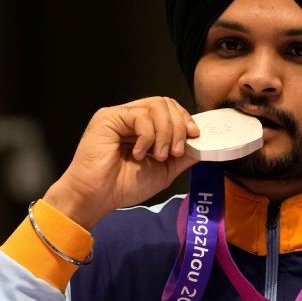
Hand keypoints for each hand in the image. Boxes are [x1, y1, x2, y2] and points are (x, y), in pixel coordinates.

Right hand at [43, 97, 200, 228]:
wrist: (99, 196)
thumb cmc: (123, 185)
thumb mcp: (164, 170)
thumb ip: (184, 156)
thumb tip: (203, 144)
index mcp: (145, 129)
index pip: (170, 110)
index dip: (186, 119)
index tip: (195, 136)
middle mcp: (133, 119)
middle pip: (166, 104)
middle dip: (179, 126)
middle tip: (176, 151)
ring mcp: (121, 116)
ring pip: (156, 106)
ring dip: (166, 133)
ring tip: (159, 155)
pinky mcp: (108, 117)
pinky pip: (140, 116)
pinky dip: (147, 136)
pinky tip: (139, 153)